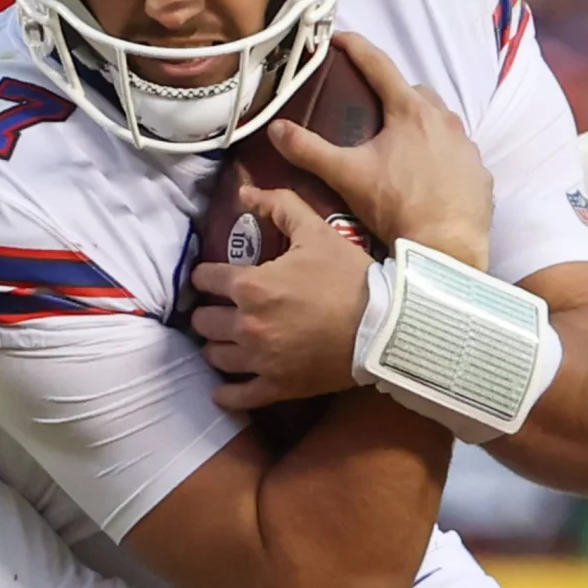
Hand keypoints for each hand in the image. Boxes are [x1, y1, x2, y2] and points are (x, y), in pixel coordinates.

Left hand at [190, 185, 370, 410]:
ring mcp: (260, 361)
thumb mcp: (317, 231)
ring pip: (215, 356)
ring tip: (227, 340)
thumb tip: (244, 190)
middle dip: (209, 311)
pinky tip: (223, 388)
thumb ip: (279, 205)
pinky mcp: (277, 388)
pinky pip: (237, 396)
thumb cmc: (349, 276)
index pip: (205, 279)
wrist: (385, 326)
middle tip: (221, 309)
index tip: (212, 278)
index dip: (206, 276)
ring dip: (217, 346)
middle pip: (203, 321)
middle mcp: (246, 325)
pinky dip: (226, 393)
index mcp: (251, 286)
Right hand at [270, 32, 491, 269]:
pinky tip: (426, 175)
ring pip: (440, 120)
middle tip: (370, 107)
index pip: (378, 65)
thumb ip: (309, 149)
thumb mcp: (346, 175)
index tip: (338, 38)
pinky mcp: (479, 173)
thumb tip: (275, 128)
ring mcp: (467, 146)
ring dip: (420, 124)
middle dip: (393, 92)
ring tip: (398, 145)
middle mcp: (445, 119)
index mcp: (410, 111)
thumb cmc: (396, 206)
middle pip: (414, 92)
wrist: (446, 249)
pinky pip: (457, 153)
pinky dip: (441, 155)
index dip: (355, 47)